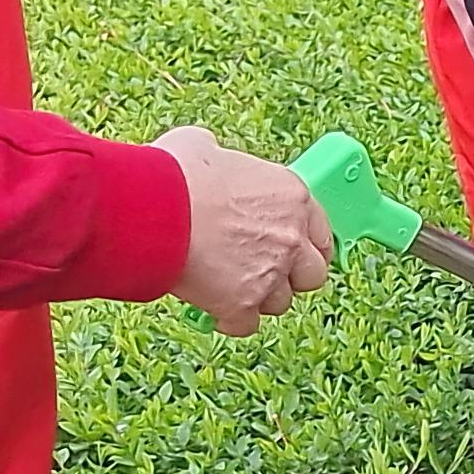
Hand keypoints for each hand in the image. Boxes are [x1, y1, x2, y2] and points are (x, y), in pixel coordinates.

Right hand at [160, 125, 334, 335]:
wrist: (151, 208)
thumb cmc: (174, 173)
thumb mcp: (205, 148)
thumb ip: (222, 160)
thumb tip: (208, 157)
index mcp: (292, 196)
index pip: (322, 232)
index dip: (308, 245)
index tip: (297, 252)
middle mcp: (291, 237)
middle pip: (312, 274)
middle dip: (291, 277)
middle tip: (265, 273)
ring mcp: (270, 274)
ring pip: (280, 302)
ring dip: (259, 298)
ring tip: (230, 286)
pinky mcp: (242, 305)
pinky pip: (246, 325)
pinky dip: (231, 320)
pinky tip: (213, 309)